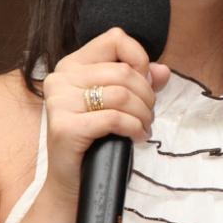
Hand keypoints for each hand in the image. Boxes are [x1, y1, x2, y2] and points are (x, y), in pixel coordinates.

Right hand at [40, 27, 170, 204]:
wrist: (73, 183)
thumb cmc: (96, 140)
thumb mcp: (118, 104)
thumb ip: (140, 83)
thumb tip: (163, 71)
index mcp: (71, 66)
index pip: (114, 39)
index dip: (139, 59)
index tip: (146, 84)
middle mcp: (60, 78)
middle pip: (122, 71)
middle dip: (146, 96)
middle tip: (148, 116)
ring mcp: (59, 102)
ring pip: (121, 94)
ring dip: (142, 114)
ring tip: (143, 127)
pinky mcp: (65, 127)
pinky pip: (114, 118)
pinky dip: (134, 128)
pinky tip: (137, 138)